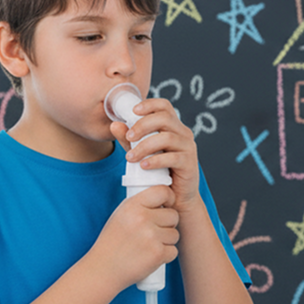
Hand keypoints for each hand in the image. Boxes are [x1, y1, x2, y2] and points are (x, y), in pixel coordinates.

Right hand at [90, 185, 178, 288]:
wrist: (103, 270)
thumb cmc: (112, 243)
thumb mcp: (120, 215)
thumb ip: (141, 205)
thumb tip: (164, 198)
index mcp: (132, 206)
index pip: (163, 191)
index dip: (169, 198)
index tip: (167, 205)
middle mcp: (142, 218)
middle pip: (173, 215)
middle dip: (167, 224)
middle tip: (152, 233)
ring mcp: (151, 236)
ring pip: (175, 234)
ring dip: (166, 241)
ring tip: (147, 246)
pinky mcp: (158, 254)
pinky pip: (173, 251)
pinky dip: (165, 256)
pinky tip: (149, 257)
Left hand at [109, 97, 200, 212]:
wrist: (176, 198)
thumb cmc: (159, 173)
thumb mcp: (141, 153)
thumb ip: (128, 140)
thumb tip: (114, 125)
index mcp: (173, 127)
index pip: (164, 106)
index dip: (149, 105)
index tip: (132, 111)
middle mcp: (183, 134)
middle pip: (164, 118)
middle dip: (142, 125)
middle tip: (128, 137)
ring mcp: (188, 148)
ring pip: (167, 138)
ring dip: (145, 146)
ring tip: (130, 158)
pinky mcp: (189, 163)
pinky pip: (173, 158)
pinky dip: (155, 161)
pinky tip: (143, 166)